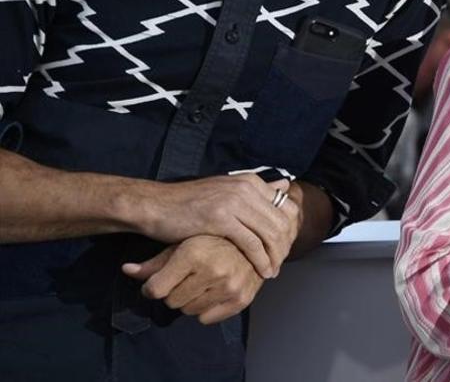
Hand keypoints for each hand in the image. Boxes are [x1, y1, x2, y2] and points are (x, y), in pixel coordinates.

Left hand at [122, 235, 265, 324]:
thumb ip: (153, 263)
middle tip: (187, 278)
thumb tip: (125, 270)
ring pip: (188, 311)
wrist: (253, 241)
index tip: (161, 280)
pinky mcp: (241, 298)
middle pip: (171, 302)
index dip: (154, 287)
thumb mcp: (181, 245)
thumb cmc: (212, 241)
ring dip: (191, 301)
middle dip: (174, 292)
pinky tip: (213, 292)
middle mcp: (212, 270)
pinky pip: (206, 319)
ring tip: (202, 283)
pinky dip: (206, 310)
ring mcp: (229, 286)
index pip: (156, 290)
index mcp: (193, 254)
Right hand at [135, 175, 298, 277]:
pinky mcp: (221, 219)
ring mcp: (234, 202)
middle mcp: (245, 188)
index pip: (285, 206)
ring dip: (276, 256)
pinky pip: (251, 243)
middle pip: (282, 221)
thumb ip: (255, 190)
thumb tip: (284, 185)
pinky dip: (261, 260)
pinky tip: (262, 271)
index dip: (291, 230)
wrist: (155, 205)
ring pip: (270, 233)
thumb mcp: (225, 191)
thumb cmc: (189, 203)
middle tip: (282, 263)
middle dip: (285, 245)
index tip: (287, 246)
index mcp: (249, 181)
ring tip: (273, 270)